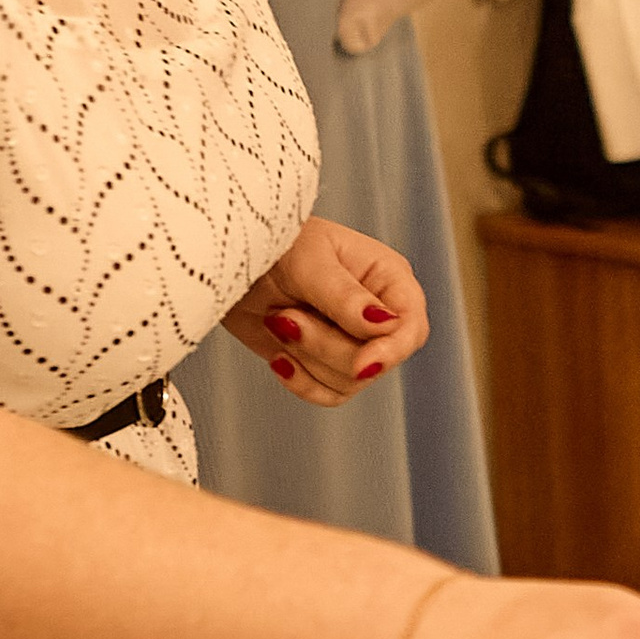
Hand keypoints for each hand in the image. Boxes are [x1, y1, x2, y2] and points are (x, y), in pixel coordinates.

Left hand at [224, 217, 428, 404]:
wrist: (229, 263)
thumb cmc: (273, 244)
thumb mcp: (308, 261)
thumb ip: (345, 296)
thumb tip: (385, 325)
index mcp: (386, 277)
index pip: (410, 327)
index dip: (390, 351)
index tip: (360, 364)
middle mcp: (375, 313)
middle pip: (377, 361)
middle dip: (327, 347)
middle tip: (287, 317)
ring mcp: (351, 341)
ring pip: (350, 382)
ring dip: (306, 358)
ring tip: (278, 321)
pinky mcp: (324, 363)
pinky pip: (328, 394)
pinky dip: (300, 381)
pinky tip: (278, 356)